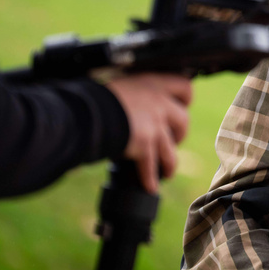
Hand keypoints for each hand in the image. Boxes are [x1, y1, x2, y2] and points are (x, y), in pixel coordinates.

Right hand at [105, 73, 192, 192]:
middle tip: (172, 140)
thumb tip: (130, 105)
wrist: (84, 112)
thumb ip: (133, 94)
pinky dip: (150, 178)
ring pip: (170, 148)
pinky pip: (151, 165)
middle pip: (183, 120)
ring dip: (170, 162)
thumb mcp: (120, 87)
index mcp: (152, 83)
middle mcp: (158, 101)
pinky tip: (150, 186)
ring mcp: (154, 122)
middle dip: (180, 133)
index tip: (182, 106)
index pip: (184, 86)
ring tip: (167, 171)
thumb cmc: (94, 98)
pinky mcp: (145, 142)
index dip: (185, 99)